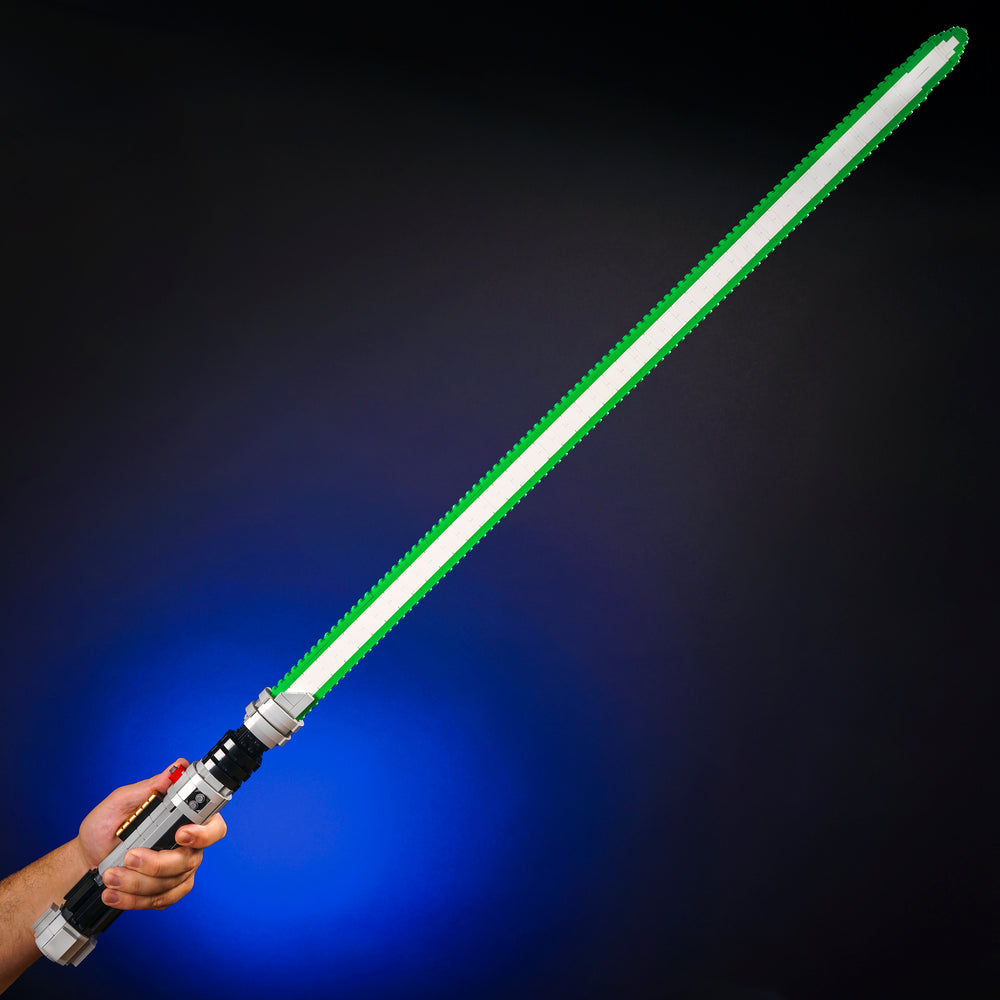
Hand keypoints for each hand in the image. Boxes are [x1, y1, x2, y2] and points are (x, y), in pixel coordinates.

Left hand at [75, 759, 226, 910]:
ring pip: (171, 883)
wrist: (87, 859)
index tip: (179, 834)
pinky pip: (161, 901)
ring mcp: (179, 870)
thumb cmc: (105, 827)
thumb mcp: (120, 802)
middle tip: (128, 856)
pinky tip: (114, 893)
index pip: (214, 825)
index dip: (203, 833)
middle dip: (157, 863)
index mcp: (184, 818)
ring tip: (110, 876)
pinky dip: (134, 900)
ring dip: (137, 883)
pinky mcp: (167, 892)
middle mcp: (188, 844)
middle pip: (190, 859)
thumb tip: (176, 768)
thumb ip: (149, 787)